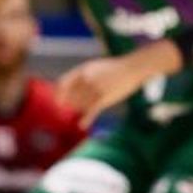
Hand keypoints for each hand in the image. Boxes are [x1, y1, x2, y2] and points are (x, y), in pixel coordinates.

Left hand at [55, 41, 170, 124]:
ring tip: (88, 108)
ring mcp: (95, 89)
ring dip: (82, 109)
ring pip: (80, 105)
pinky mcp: (104, 98)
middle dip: (72, 103)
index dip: (59, 94)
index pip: (63, 83)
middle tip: (77, 106)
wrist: (133, 68)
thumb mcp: (95, 67)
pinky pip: (91, 112)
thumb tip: (69, 88)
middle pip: (71, 96)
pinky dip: (86, 120)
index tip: (59, 102)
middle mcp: (86, 79)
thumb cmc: (114, 68)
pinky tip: (82, 125)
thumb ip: (82, 76)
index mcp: (83, 69)